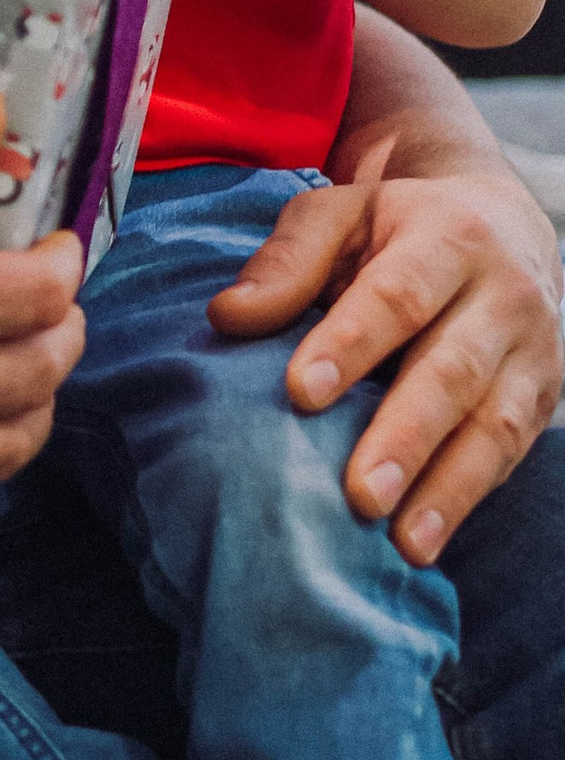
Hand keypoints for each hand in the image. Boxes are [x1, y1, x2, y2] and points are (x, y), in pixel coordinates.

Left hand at [209, 159, 561, 558]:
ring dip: (450, 488)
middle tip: (360, 494)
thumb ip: (287, 261)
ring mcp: (533, 349)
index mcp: (447, 237)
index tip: (301, 392)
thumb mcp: (339, 216)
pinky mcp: (544, 393)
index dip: (351, 344)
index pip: (397, 295)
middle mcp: (504, 293)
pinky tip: (427, 539)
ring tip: (404, 543)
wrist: (502, 221)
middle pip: (454, 370)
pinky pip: (511, 452)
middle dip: (406, 436)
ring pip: (496, 423)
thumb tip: (227, 316)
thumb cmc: (395, 227)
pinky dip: (470, 497)